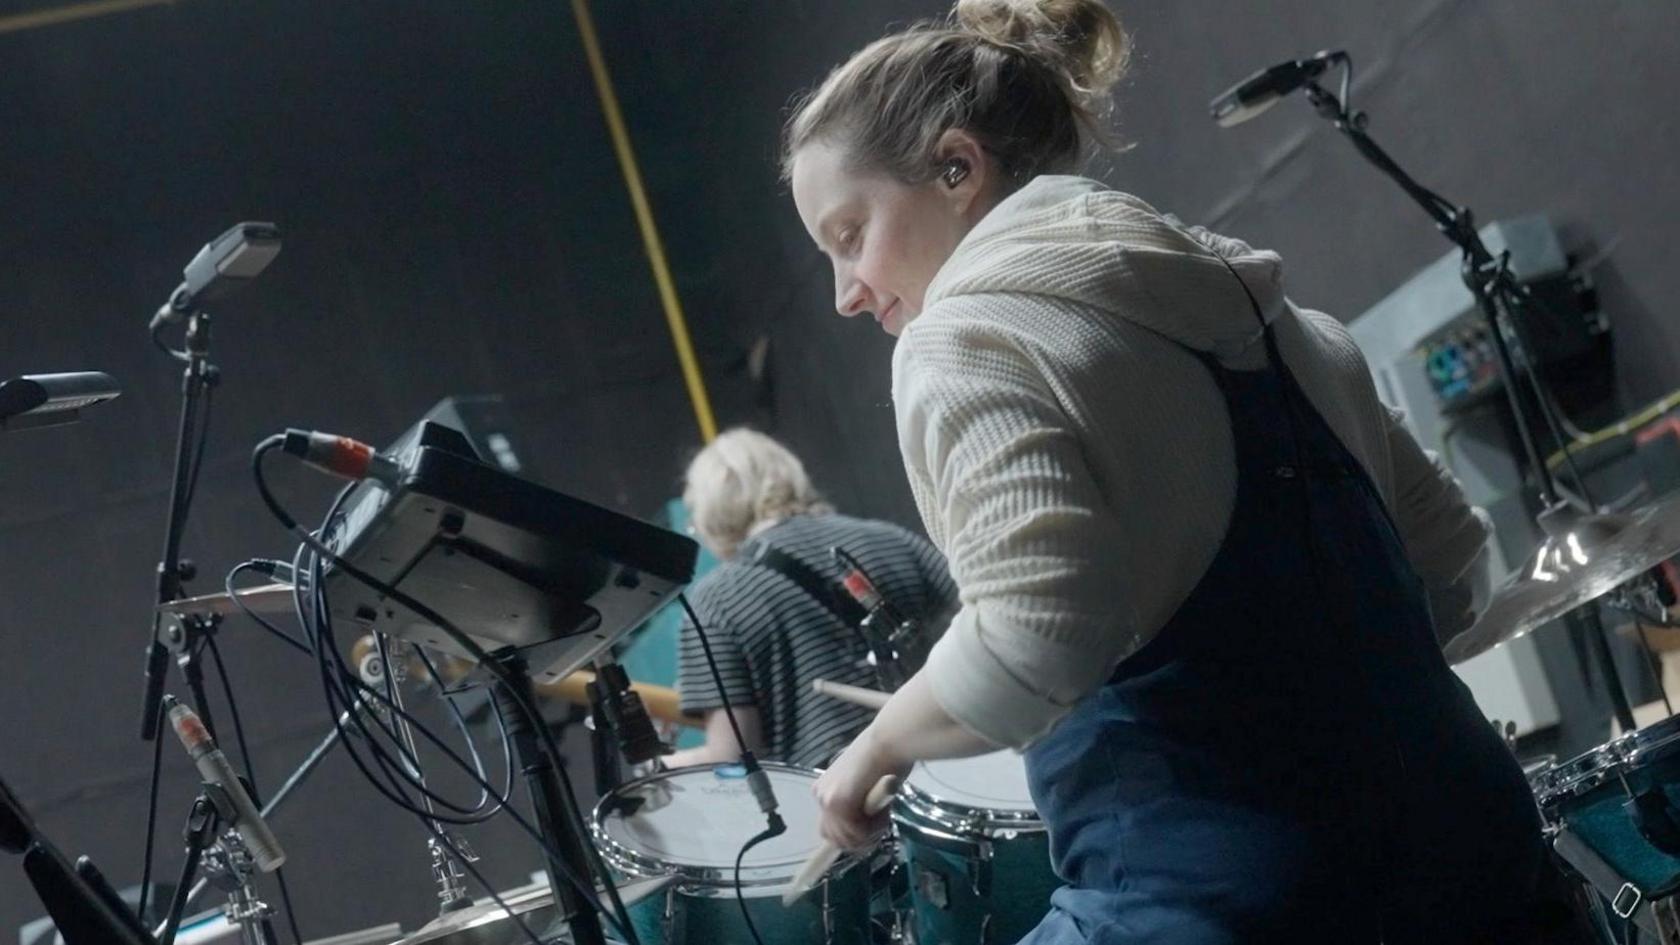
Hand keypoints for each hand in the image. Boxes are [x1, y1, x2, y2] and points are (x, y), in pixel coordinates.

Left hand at [813, 726, 910, 849]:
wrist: (890, 740)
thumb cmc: (885, 759)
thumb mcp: (865, 789)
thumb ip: (857, 807)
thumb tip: (857, 834)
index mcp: (824, 791)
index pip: (829, 830)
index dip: (850, 838)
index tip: (869, 836)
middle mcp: (821, 795)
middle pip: (835, 839)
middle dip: (860, 841)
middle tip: (880, 827)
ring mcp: (828, 799)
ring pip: (847, 839)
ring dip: (869, 835)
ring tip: (884, 815)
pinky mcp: (840, 802)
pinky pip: (856, 832)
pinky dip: (874, 828)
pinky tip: (883, 811)